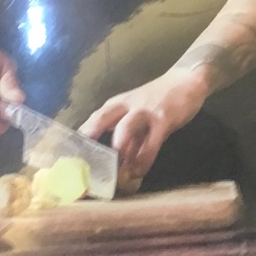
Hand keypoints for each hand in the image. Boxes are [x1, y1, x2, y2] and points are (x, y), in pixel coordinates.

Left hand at [79, 67, 210, 177]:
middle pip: (99, 119)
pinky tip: (139, 172)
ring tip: (116, 173)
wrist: (186, 81)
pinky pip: (151, 142)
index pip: (91, 122)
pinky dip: (143, 159)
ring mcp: (143, 111)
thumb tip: (116, 168)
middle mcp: (125, 107)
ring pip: (124, 129)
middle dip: (88, 141)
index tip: (69, 162)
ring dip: (118, 152)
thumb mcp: (137, 119)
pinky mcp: (162, 119)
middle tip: (82, 165)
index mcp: (114, 106)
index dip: (78, 143)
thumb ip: (128, 141)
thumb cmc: (157, 101)